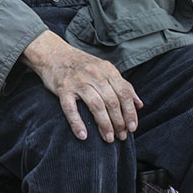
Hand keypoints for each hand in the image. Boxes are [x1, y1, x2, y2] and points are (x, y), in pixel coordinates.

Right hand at [21, 31, 141, 142]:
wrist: (54, 53)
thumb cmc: (82, 64)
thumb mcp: (105, 69)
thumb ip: (122, 85)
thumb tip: (139, 104)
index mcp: (107, 70)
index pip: (124, 92)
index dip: (130, 111)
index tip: (133, 127)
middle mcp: (94, 74)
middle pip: (111, 101)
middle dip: (119, 121)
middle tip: (121, 136)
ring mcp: (78, 81)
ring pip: (96, 105)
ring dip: (104, 124)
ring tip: (108, 138)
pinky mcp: (63, 88)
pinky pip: (70, 108)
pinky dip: (77, 123)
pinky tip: (83, 136)